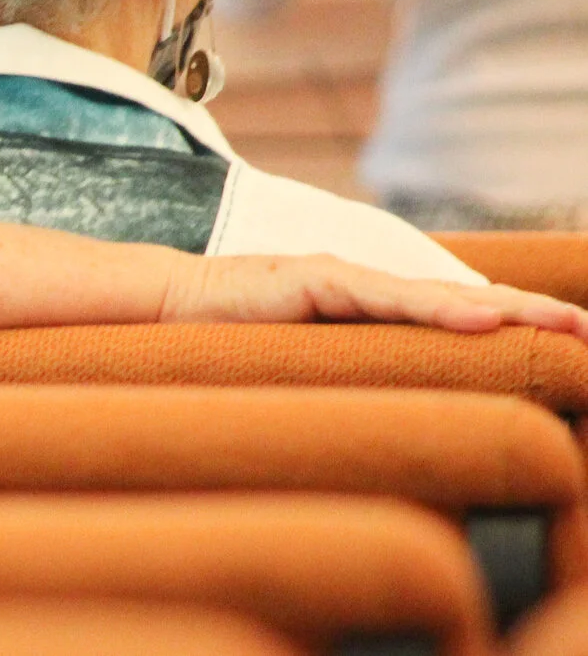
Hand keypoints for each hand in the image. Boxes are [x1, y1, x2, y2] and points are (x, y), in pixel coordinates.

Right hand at [161, 254, 587, 340]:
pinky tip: (483, 319)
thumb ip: (339, 374)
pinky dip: (437, 310)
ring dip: (504, 310)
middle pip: (458, 299)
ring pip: (435, 296)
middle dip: (527, 313)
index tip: (562, 341)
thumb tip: (384, 418)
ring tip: (561, 324)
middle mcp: (357, 285)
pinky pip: (385, 297)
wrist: (152, 305)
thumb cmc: (217, 343)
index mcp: (357, 308)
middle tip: (586, 330)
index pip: (444, 315)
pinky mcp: (311, 280)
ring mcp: (337, 278)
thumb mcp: (293, 364)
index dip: (505, 324)